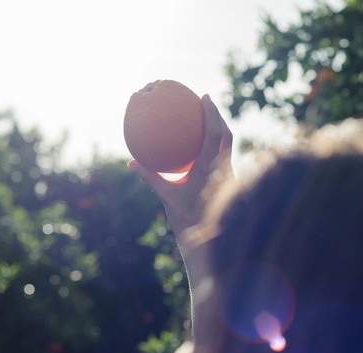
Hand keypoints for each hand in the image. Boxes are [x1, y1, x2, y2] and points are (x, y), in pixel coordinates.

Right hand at [127, 94, 233, 240]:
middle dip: (218, 116)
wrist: (212, 244)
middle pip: (227, 135)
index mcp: (210, 171)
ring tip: (206, 119)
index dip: (212, 113)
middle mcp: (224, 171)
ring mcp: (230, 177)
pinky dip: (216, 147)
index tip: (205, 97)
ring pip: (228, 147)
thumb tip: (132, 161)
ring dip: (219, 131)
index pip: (215, 135)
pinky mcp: (230, 184)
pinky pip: (224, 158)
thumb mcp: (167, 199)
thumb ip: (151, 178)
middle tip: (206, 101)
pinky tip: (203, 148)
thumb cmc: (187, 222)